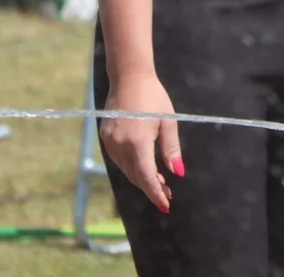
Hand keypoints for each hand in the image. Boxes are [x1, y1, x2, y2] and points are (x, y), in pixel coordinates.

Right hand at [99, 73, 182, 213]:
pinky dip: (131, 166)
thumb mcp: (168, 122)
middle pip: (135, 176)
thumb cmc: (153, 97)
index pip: (147, 176)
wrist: (129, 78)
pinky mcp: (105, 137)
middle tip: (167, 194)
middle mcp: (120, 144)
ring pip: (126, 169)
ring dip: (141, 178)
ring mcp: (110, 141)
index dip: (156, 193)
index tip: (166, 205)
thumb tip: (178, 172)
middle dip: (151, 187)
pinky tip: (143, 165)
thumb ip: (171, 149)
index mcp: (138, 141)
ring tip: (159, 181)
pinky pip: (118, 159)